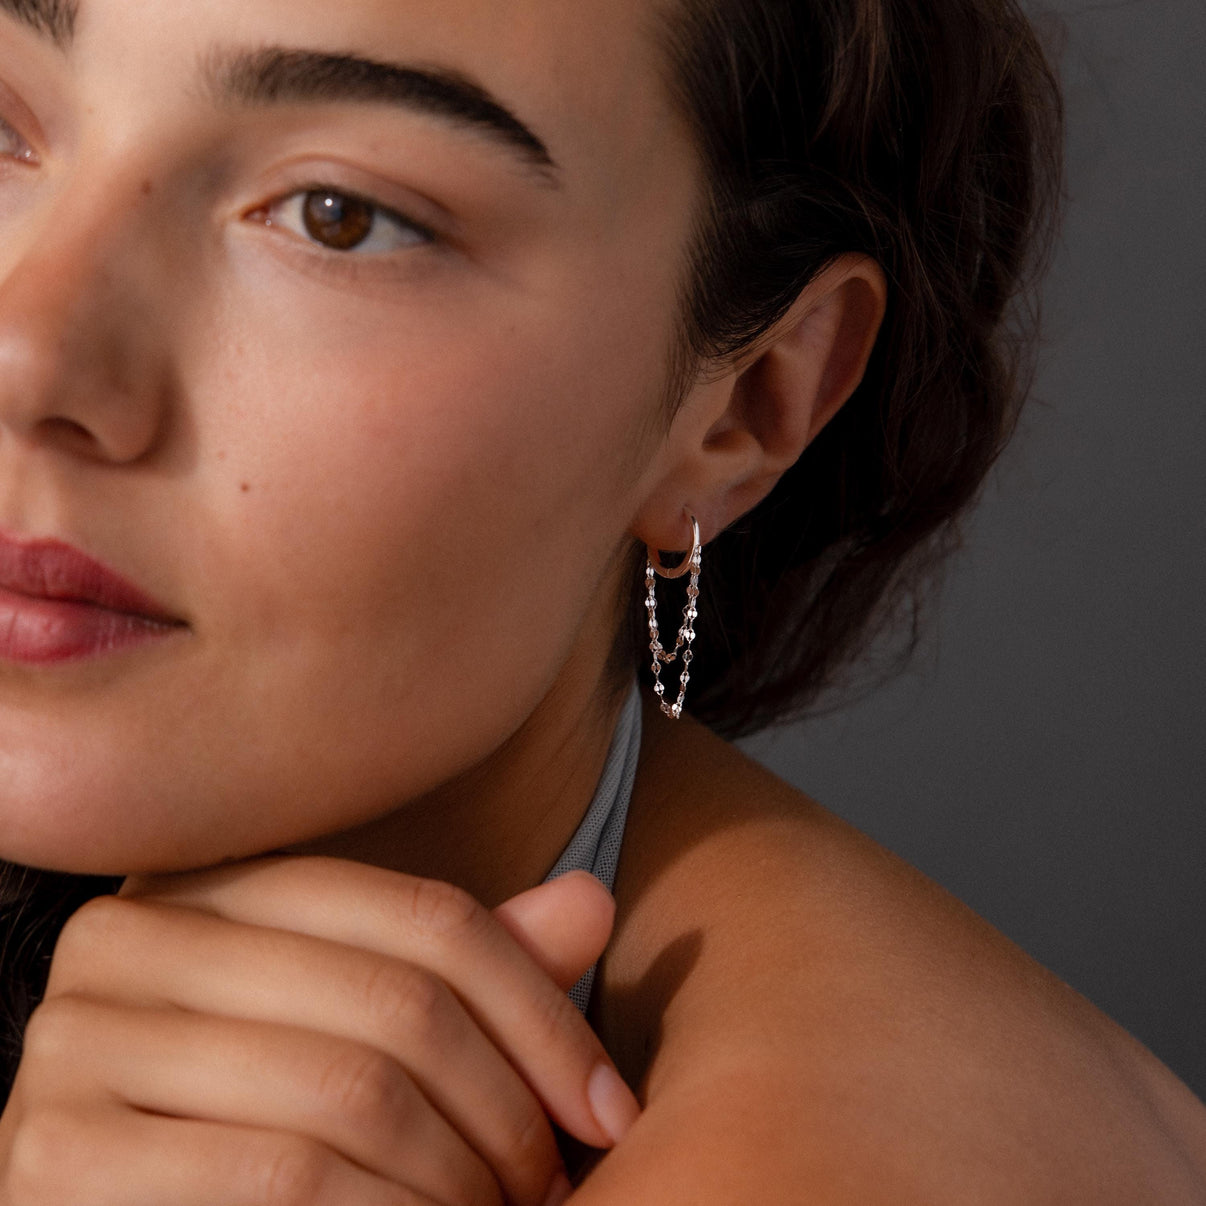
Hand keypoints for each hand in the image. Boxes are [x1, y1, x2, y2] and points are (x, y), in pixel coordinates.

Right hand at [0, 858, 639, 1204]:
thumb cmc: (265, 1116)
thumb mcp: (361, 1025)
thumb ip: (463, 970)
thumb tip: (592, 902)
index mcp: (213, 885)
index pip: (426, 917)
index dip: (541, 1012)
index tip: (608, 1104)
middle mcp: (128, 939)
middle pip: (397, 1000)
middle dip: (508, 1107)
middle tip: (558, 1176)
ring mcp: (76, 1043)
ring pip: (351, 1090)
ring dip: (459, 1174)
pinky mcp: (55, 1157)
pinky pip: (284, 1178)